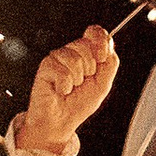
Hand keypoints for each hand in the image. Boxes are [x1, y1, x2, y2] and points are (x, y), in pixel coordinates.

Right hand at [15, 25, 118, 155]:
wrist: (60, 122)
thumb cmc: (78, 104)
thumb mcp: (103, 84)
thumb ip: (110, 63)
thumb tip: (108, 44)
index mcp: (86, 54)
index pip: (94, 32)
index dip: (100, 39)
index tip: (102, 56)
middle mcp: (70, 53)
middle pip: (85, 44)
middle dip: (89, 68)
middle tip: (81, 82)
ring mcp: (57, 58)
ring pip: (74, 59)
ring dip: (76, 79)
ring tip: (70, 88)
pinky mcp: (45, 67)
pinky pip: (62, 72)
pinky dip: (65, 86)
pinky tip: (61, 90)